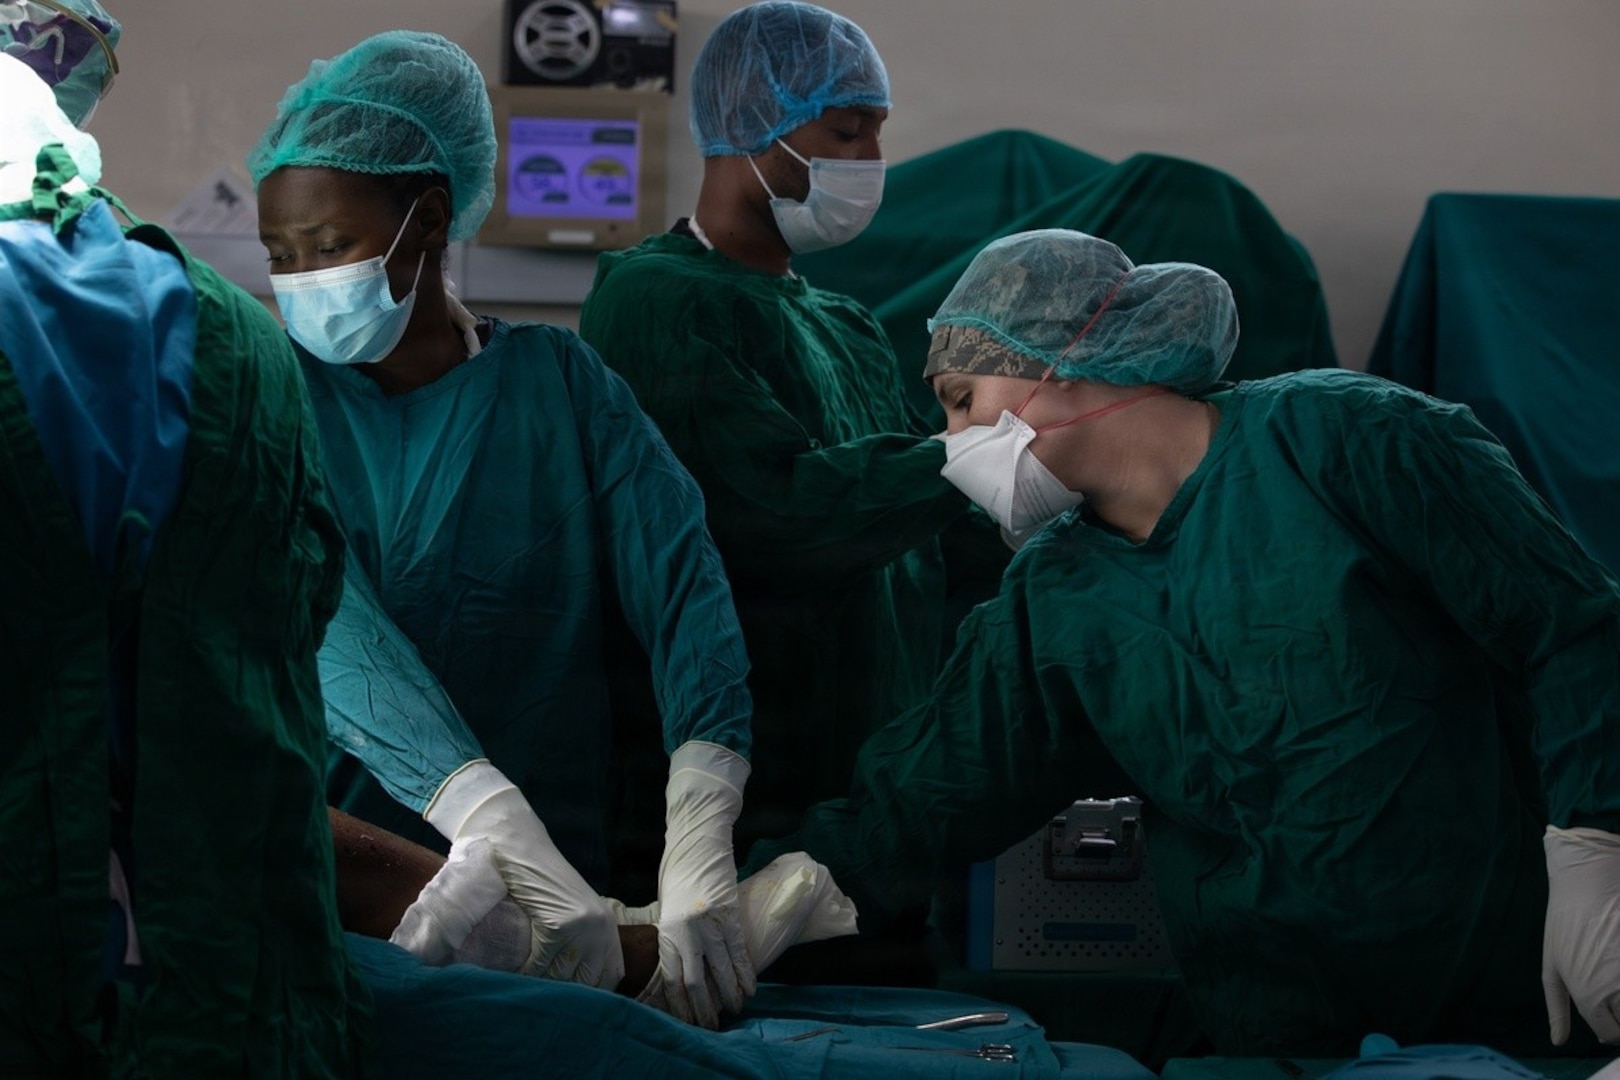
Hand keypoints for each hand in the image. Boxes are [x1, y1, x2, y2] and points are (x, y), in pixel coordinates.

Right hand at [426, 761, 623, 989]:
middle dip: (563, 992)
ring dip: (542, 984)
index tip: (567, 1001)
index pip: (610, 978)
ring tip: (526, 989)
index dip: (589, 993)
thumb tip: (572, 991)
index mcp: (607, 926)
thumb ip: (578, 944)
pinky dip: (525, 972)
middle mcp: (602, 928)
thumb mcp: (570, 912)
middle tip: (541, 997)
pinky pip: (540, 964)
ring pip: (561, 977)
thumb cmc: (540, 884)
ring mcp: (583, 927)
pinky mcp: (558, 925)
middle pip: (586, 983)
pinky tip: (514, 973)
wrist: (518, 847)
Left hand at [655, 741, 754, 1026]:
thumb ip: (673, 937)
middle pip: (695, 980)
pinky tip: (750, 987)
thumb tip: (680, 967)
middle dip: (705, 1007)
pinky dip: (745, 971)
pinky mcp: (728, 913)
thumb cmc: (678, 875)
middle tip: (713, 1025)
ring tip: (737, 1010)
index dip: (681, 1004)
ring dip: (730, 993)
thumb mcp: (667, 909)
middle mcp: (684, 931)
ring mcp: (707, 923)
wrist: (696, 842)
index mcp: (666, 931)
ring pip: (720, 969)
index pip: (672, 978)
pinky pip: (738, 950)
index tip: (689, 1021)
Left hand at [1543, 825, 1619, 1043]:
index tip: (1610, 1012)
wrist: (1589, 880)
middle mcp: (1617, 990)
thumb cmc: (1565, 921)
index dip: (1611, 1025)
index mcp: (1589, 996)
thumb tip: (1558, 1041)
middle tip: (1614, 988)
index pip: (1610, 1033)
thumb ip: (1557, 1007)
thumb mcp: (1551, 965)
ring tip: (1615, 969)